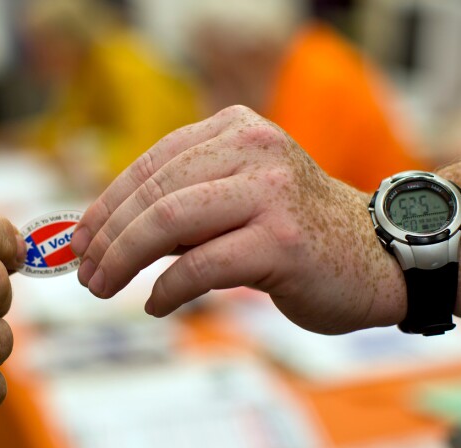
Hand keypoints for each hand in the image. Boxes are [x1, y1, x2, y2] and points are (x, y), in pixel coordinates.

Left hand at [71, 105, 405, 332]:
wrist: (381, 256)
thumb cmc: (296, 232)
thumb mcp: (236, 197)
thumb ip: (183, 202)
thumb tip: (103, 235)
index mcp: (236, 129)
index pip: (151, 164)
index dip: (106, 204)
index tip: (79, 239)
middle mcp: (254, 149)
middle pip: (154, 193)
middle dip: (108, 237)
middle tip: (86, 273)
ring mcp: (271, 192)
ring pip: (169, 221)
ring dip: (124, 259)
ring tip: (104, 287)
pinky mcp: (283, 240)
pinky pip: (201, 266)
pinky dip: (167, 290)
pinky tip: (154, 305)